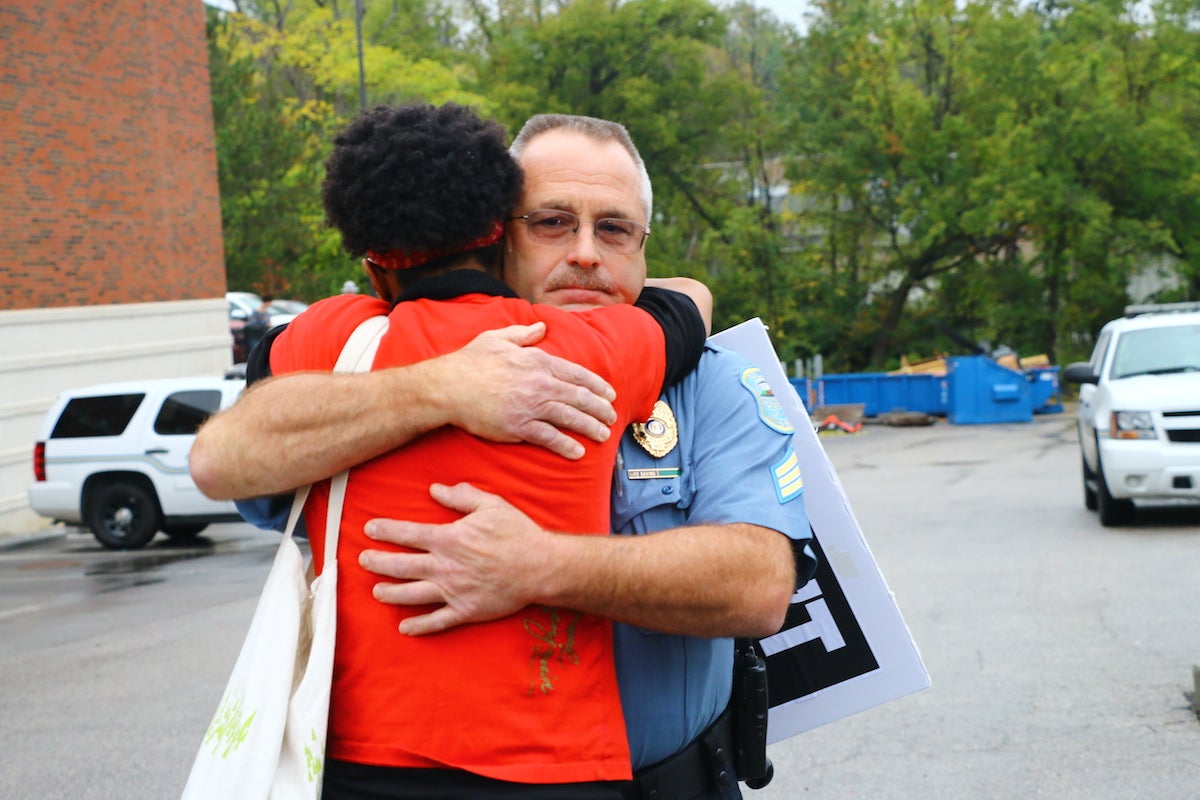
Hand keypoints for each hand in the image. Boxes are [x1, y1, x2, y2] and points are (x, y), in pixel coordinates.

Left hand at [359, 483, 547, 634]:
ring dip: (390, 593)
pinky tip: (404, 627)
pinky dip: (419, 626)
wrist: (541, 567)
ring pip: (412, 595)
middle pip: (401, 566)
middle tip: (362, 560)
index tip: (369, 529)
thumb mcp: (491, 505)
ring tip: (376, 591)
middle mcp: (445, 567)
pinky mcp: (465, 610)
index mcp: (449, 539)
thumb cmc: (517, 533)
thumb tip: (435, 490)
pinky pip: (437, 621)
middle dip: (378, 562)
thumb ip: (461, 496)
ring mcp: (453, 591)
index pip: (407, 534)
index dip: (385, 531)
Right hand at [443, 322, 616, 459]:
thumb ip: (523, 334)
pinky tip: (578, 452)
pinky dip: (566, 446)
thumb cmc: (470, 361)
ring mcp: (531, 406)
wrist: (448, 386)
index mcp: (538, 361)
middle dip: (600, 408)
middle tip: (612, 417)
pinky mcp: (519, 427)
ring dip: (590, 427)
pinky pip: (549, 438)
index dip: (597, 386)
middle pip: (580, 397)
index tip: (610, 394)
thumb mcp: (497, 338)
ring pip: (570, 418)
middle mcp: (540, 383)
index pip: (577, 374)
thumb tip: (541, 327)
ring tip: (603, 435)